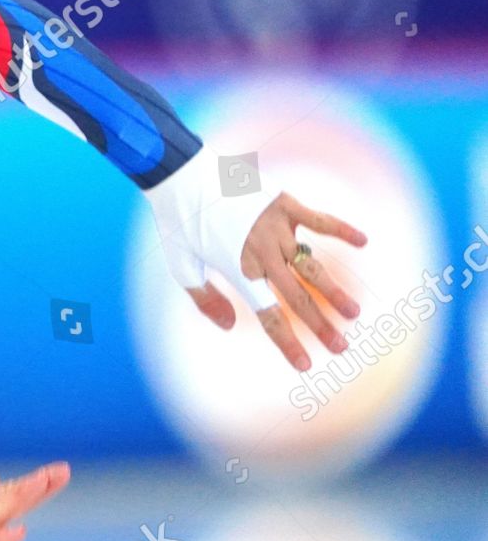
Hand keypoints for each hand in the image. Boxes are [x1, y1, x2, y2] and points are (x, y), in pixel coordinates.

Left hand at [185, 191, 367, 371]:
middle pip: (298, 298)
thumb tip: (231, 326)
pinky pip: (319, 220)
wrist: (180, 175)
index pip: (270, 316)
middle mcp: (263, 253)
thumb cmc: (178, 224)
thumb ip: (206, 300)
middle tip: (342, 348)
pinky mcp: (284, 203)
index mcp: (239, 272)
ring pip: (313, 266)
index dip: (288, 343)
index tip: (306, 365)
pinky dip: (342, 230)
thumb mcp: (181, 268)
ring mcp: (277, 228)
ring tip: (353, 312)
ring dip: (335, 291)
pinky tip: (363, 241)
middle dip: (321, 326)